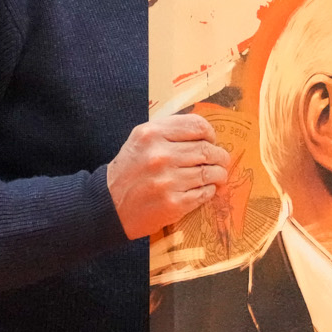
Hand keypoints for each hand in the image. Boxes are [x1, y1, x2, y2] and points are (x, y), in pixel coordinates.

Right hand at [107, 114, 228, 239]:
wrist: (109, 205)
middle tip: (222, 160)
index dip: (210, 134)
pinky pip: (205, 193)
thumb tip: (205, 132)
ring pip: (210, 172)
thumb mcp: (140, 140)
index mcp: (151, 134)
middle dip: (220, 156)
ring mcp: (167, 181)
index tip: (211, 140)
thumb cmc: (129, 170)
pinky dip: (210, 190)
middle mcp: (160, 156)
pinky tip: (206, 189)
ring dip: (219, 174)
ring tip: (218, 175)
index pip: (197, 126)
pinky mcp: (174, 204)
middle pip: (207, 150)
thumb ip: (169, 131)